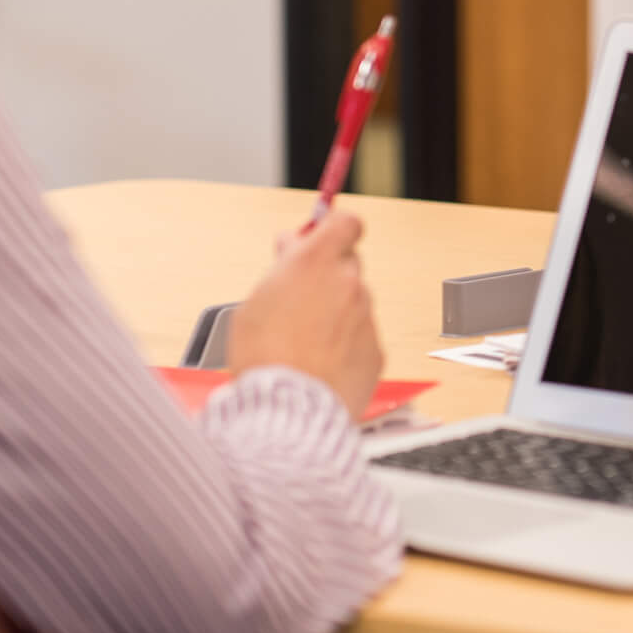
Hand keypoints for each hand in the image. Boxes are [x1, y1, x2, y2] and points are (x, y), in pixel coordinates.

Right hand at [228, 210, 384, 417]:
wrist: (287, 409)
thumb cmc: (265, 356)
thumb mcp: (257, 299)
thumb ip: (282, 266)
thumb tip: (292, 245)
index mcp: (316, 263)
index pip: (345, 223)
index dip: (333, 229)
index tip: (318, 238)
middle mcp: (349, 283)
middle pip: (349, 263)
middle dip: (330, 274)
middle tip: (302, 294)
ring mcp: (366, 316)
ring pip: (355, 303)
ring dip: (336, 313)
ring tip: (304, 342)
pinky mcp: (376, 348)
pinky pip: (362, 336)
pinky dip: (346, 344)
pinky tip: (320, 362)